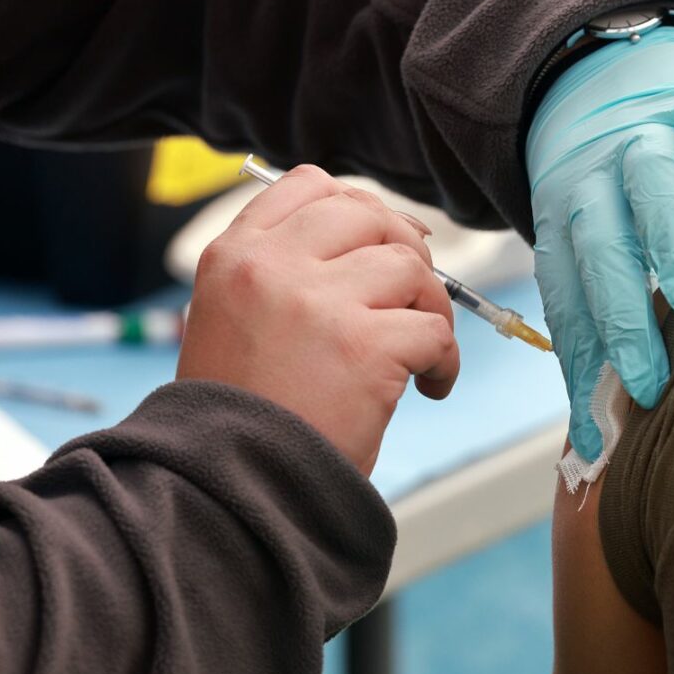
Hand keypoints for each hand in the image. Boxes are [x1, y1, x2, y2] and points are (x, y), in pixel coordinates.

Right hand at [179, 165, 459, 474]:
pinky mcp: (365, 346)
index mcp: (233, 255)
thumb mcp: (231, 322)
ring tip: (417, 355)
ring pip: (408, 268)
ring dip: (428, 308)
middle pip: (366, 213)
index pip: (308, 184)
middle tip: (412, 298)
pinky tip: (427, 389)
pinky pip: (435, 329)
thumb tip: (382, 233)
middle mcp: (271, 266)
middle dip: (402, 249)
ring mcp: (318, 302)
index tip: (381, 244)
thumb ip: (283, 272)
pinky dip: (444, 361)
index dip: (358, 208)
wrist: (229, 489)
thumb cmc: (241, 416)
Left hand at [527, 26, 673, 460]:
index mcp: (564, 219)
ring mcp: (649, 135)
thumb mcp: (590, 239)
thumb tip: (594, 444)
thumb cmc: (613, 186)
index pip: (568, 295)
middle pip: (602, 247)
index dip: (583, 363)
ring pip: (650, 187)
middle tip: (648, 383)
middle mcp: (598, 176)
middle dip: (622, 316)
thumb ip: (599, 322)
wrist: (615, 58)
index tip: (605, 430)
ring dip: (668, 244)